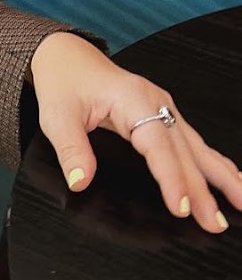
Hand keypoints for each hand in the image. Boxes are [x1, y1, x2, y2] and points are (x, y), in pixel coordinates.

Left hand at [28, 32, 241, 233]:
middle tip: (214, 222)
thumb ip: (71, 149)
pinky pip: (193, 143)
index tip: (180, 207)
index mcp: (134, 101)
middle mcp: (157, 103)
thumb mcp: (57, 117)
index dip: (172, 178)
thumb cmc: (65, 83)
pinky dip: (212, 163)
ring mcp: (164, 109)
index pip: (159, 147)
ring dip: (220, 177)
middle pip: (186, 152)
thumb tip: (80, 181)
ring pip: (198, 148)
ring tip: (240, 202)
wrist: (68, 57)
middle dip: (203, 190)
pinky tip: (228, 179)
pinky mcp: (164, 115)